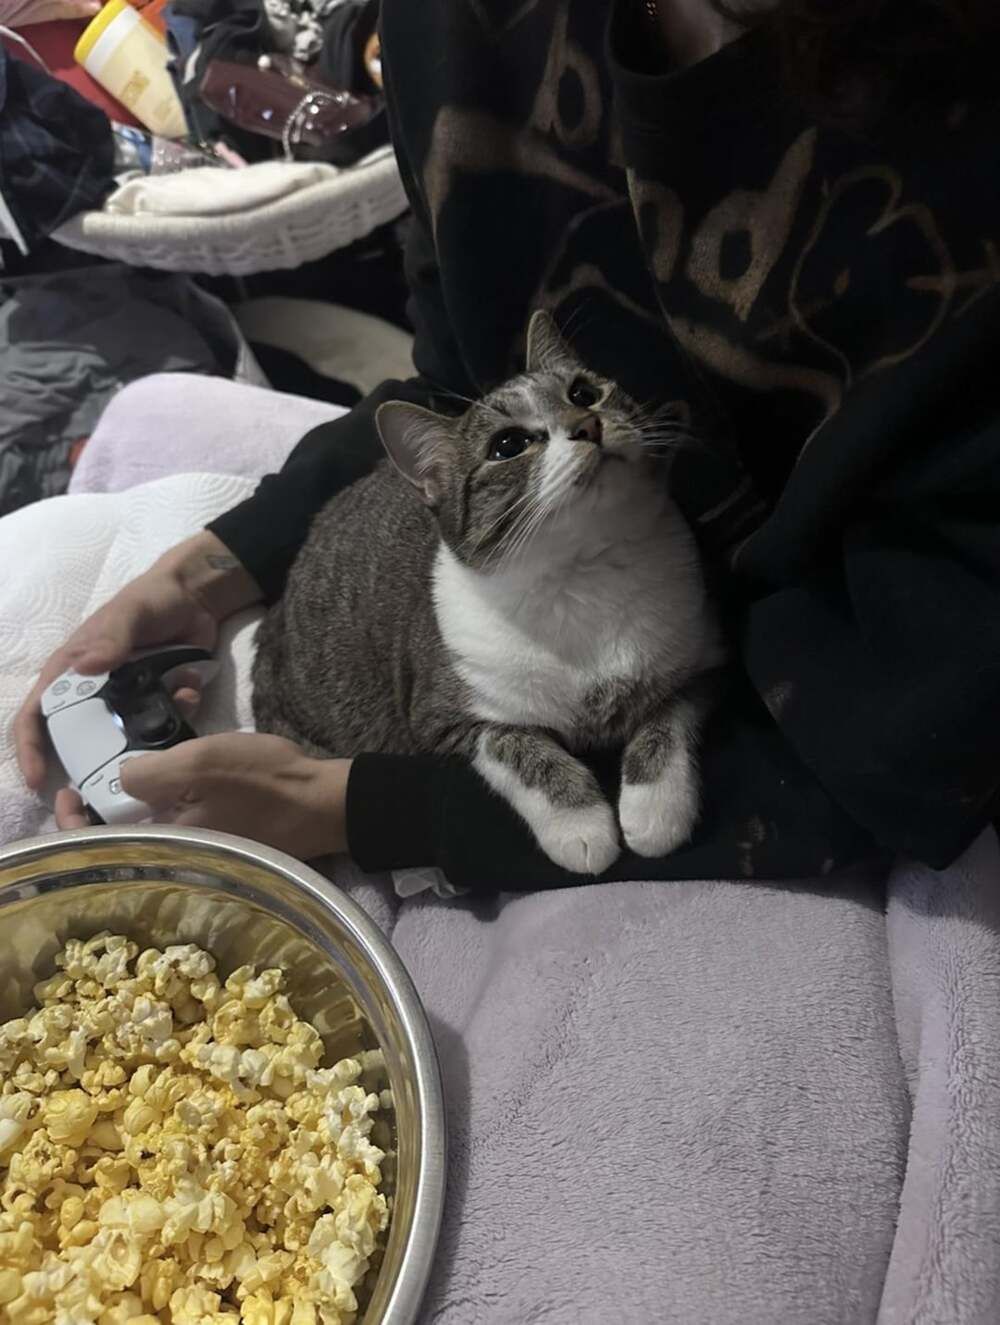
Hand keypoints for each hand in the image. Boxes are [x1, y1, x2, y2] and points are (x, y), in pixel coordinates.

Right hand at [15, 531, 260, 791]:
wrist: (197, 597)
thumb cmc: (151, 598)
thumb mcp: (129, 612)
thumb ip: (111, 638)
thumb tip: (86, 667)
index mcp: (72, 670)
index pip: (37, 713)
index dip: (31, 748)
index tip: (36, 780)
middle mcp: (95, 691)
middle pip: (82, 739)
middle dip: (101, 756)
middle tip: (124, 768)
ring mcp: (129, 699)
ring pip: (130, 736)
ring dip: (153, 728)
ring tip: (178, 698)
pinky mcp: (159, 701)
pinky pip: (167, 723)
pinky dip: (181, 710)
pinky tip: (192, 686)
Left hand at [56, 734, 351, 860]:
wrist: (326, 801)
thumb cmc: (266, 782)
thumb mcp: (200, 763)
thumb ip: (147, 772)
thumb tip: (121, 778)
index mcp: (164, 841)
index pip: (100, 843)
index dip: (74, 818)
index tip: (69, 789)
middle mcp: (177, 849)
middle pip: (124, 822)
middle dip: (116, 780)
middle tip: (121, 743)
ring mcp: (200, 838)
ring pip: (154, 808)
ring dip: (151, 771)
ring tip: (162, 727)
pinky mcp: (220, 825)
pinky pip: (181, 804)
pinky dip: (178, 777)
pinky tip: (189, 744)